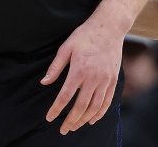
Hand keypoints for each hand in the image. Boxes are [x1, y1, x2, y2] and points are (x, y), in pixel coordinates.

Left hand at [41, 15, 123, 134]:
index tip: (49, 118)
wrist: (109, 27)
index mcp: (79, 70)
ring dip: (84, 119)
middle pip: (81, 106)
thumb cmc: (86, 35)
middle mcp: (93, 77)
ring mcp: (105, 80)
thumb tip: (44, 82)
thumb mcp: (67, 47)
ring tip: (75, 126)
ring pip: (95, 107)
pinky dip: (100, 113)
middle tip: (63, 130)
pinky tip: (92, 120)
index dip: (56, 109)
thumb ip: (55, 66)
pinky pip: (107, 101)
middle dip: (71, 121)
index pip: (65, 96)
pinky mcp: (113, 80)